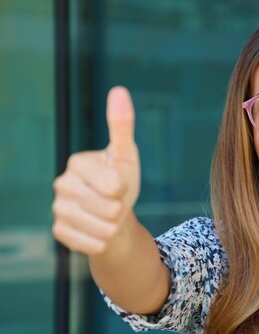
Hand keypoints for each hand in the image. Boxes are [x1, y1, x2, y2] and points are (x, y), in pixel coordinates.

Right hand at [52, 86, 139, 253]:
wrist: (115, 216)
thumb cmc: (121, 181)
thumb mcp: (126, 155)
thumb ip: (121, 126)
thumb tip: (119, 90)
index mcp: (77, 163)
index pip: (113, 183)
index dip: (124, 188)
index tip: (120, 184)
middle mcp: (62, 185)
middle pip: (108, 207)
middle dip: (120, 208)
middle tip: (115, 202)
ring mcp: (58, 210)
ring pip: (101, 227)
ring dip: (113, 226)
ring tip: (109, 217)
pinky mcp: (60, 232)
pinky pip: (91, 243)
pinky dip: (103, 241)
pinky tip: (100, 232)